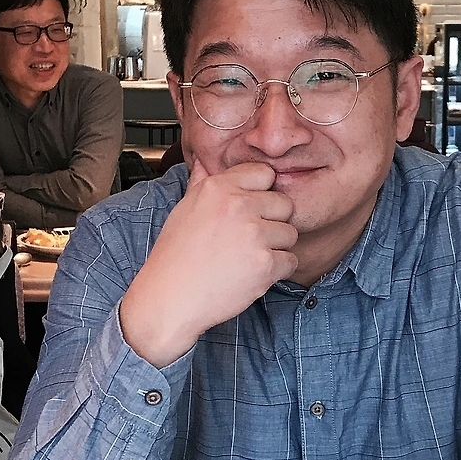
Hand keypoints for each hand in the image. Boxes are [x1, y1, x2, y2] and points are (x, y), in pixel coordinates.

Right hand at [120, 160, 297, 366]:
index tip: (252, 210)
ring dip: (276, 247)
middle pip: (284, 203)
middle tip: (250, 239)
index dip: (262, 193)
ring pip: (290, 233)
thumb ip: (201, 183)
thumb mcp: (184, 209)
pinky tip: (252, 275)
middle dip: (273, 221)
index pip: (265, 173)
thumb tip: (204, 161)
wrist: (170, 298)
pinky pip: (290, 261)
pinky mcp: (265, 263)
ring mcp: (254, 234)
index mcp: (219, 188)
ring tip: (248, 258)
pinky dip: (277, 271)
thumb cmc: (175, 256)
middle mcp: (239, 205)